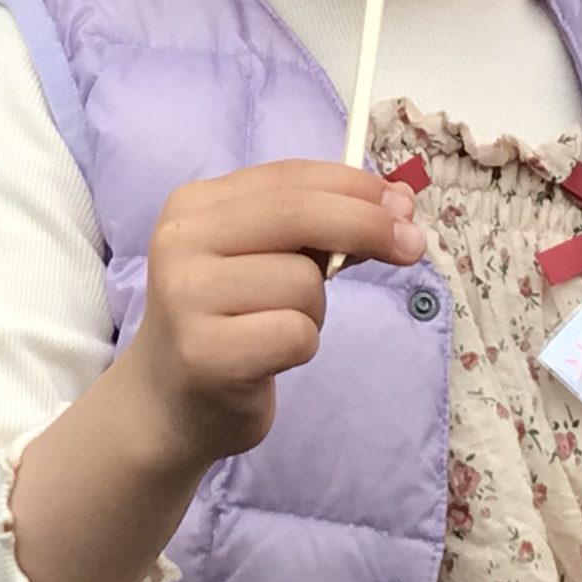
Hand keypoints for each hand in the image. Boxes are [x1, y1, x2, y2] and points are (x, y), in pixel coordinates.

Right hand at [112, 160, 423, 469]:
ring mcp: (188, 297)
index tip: (404, 205)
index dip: (354, 186)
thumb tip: (396, 208)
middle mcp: (182, 242)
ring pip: (304, 282)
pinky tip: (270, 356)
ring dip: (313, 309)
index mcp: (194, 206)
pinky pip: (297, 333)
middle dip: (368, 225)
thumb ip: (308, 226)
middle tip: (413, 246)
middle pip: (299, 215)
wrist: (168, 402)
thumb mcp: (256, 256)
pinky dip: (302, 345)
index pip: (288, 178)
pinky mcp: (207, 353)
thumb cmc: (228, 320)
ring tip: (277, 327)